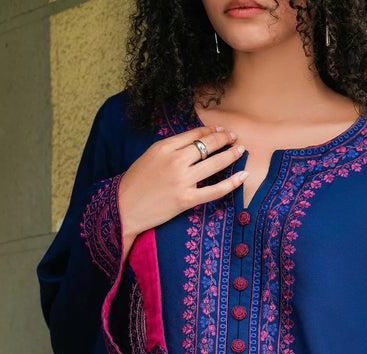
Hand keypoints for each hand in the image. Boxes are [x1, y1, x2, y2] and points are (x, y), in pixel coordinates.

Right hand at [117, 125, 247, 256]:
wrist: (124, 209)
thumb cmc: (134, 184)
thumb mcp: (149, 157)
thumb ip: (169, 150)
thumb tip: (192, 144)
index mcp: (164, 147)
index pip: (194, 135)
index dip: (211, 131)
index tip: (221, 131)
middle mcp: (175, 161)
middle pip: (207, 146)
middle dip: (224, 139)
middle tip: (235, 137)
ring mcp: (182, 181)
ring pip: (214, 164)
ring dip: (231, 154)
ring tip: (241, 150)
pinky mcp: (186, 200)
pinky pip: (215, 190)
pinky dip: (231, 183)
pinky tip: (243, 176)